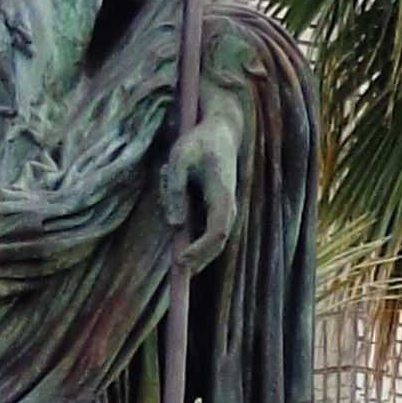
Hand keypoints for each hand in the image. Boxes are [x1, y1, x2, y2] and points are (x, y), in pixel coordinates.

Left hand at [162, 104, 242, 263]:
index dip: (200, 251)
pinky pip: (206, 230)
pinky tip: (177, 208)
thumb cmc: (198, 142)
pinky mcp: (218, 210)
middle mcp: (228, 207)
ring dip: (191, 242)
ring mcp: (225, 210)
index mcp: (222, 195)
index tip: (181, 261)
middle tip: (178, 272)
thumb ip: (175, 190)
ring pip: (211, 239)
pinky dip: (191, 232)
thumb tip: (174, 225)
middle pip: (217, 244)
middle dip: (198, 260)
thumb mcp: (180, 158)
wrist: (221, 131)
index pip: (216, 233)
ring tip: (172, 208)